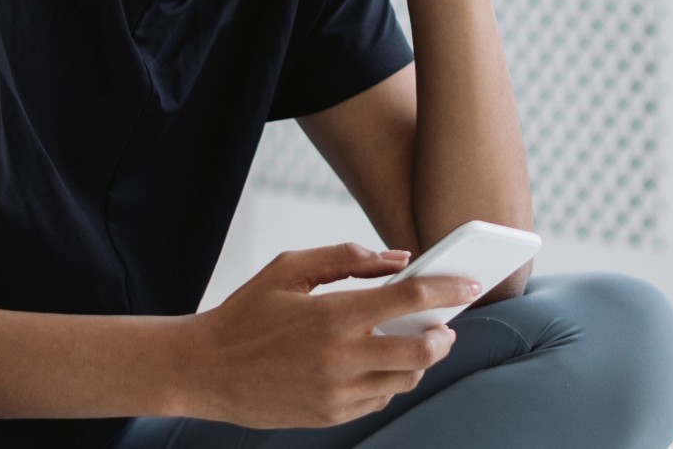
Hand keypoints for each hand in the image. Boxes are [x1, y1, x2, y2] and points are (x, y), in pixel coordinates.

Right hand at [178, 242, 479, 427]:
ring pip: (405, 380)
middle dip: (444, 335)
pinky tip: (377, 364)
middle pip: (422, 349)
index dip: (448, 289)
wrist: (204, 370)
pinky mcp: (330, 416)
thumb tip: (397, 257)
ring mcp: (337, 392)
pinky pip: (379, 400)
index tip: (468, 283)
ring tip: (411, 342)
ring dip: (418, 361)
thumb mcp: (289, 269)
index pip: (411, 299)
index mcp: (333, 315)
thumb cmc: (246, 314)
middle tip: (444, 325)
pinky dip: (388, 381)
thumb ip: (346, 257)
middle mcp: (340, 357)